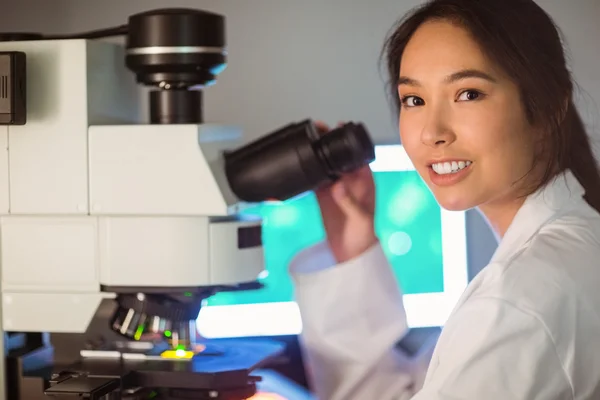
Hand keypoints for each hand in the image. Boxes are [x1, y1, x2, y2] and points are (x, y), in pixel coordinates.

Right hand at [314, 121, 377, 262]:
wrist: (350, 253)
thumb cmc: (364, 236)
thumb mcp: (361, 218)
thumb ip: (350, 202)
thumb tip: (339, 185)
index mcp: (365, 181)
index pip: (358, 154)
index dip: (349, 140)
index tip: (340, 127)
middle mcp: (351, 181)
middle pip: (339, 155)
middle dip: (329, 142)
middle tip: (317, 130)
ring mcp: (336, 187)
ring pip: (326, 164)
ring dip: (317, 153)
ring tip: (307, 140)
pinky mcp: (323, 195)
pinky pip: (315, 178)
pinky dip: (308, 170)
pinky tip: (300, 163)